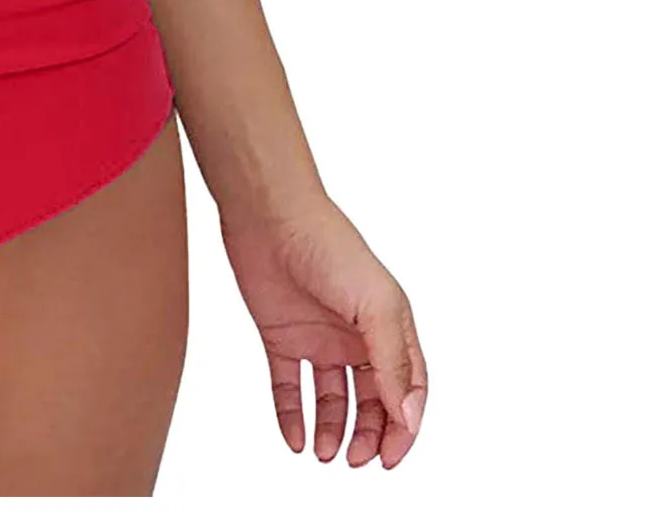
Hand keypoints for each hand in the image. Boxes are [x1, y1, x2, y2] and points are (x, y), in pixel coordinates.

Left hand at [220, 192, 426, 468]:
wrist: (268, 214)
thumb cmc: (329, 245)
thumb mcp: (373, 304)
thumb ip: (392, 361)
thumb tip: (407, 417)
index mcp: (388, 326)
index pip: (406, 390)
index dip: (403, 427)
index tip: (390, 458)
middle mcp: (355, 335)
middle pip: (371, 401)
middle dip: (367, 435)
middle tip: (355, 461)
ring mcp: (318, 336)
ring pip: (332, 398)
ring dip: (331, 429)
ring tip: (326, 455)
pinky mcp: (281, 335)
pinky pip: (288, 384)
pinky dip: (291, 414)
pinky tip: (294, 438)